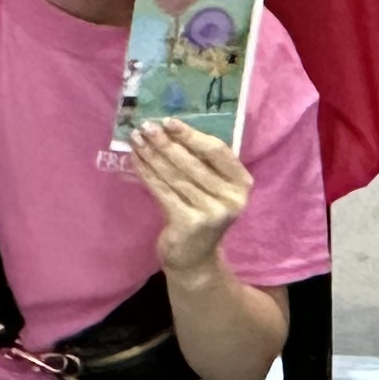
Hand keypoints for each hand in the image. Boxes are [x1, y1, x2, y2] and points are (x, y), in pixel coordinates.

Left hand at [122, 118, 250, 277]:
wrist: (195, 258)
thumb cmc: (202, 213)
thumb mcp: (212, 189)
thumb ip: (202, 164)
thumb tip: (169, 129)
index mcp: (242, 184)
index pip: (217, 151)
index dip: (192, 135)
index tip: (169, 121)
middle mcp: (231, 198)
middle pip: (193, 162)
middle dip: (166, 142)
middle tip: (146, 126)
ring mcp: (211, 212)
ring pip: (175, 176)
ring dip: (153, 155)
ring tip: (137, 139)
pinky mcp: (190, 223)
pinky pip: (164, 191)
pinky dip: (147, 174)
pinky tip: (136, 160)